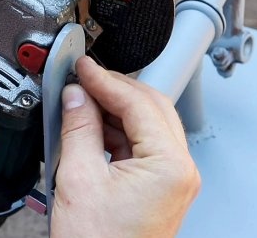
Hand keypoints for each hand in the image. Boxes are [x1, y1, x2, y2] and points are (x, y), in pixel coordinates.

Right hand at [51, 56, 200, 237]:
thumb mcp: (79, 179)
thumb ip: (78, 128)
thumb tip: (75, 96)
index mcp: (169, 165)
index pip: (139, 102)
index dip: (106, 80)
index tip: (83, 68)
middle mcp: (180, 170)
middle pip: (151, 108)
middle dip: (115, 90)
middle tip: (83, 80)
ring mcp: (173, 180)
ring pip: (148, 125)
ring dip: (115, 111)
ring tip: (81, 105)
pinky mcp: (160, 188)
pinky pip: (142, 146)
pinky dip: (118, 133)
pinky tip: (92, 129)